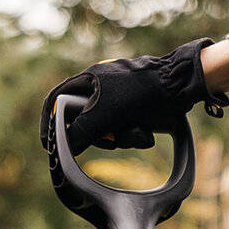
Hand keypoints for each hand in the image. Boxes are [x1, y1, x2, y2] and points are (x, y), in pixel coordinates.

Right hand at [39, 38, 222, 155]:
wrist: (180, 86)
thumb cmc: (140, 93)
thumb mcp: (103, 115)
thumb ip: (80, 132)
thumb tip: (65, 148)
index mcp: (87, 80)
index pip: (57, 100)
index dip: (49, 123)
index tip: (48, 145)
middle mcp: (100, 88)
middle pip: (84, 122)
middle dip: (100, 137)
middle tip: (111, 142)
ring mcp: (119, 99)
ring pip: (108, 130)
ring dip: (122, 137)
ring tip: (137, 132)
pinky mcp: (136, 110)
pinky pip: (127, 129)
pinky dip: (135, 134)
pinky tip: (147, 133)